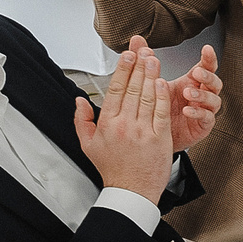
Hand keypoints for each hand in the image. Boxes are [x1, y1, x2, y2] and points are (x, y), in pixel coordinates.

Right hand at [74, 48, 174, 202]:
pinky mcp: (159, 139)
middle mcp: (124, 125)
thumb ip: (81, 120)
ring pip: (146, 97)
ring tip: (154, 59)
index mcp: (107, 124)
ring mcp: (142, 131)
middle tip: (143, 50)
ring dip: (151, 76)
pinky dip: (161, 96)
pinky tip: (163, 83)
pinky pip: (160, 113)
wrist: (131, 192)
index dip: (122, 69)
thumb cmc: (113, 169)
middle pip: (131, 89)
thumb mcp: (87, 145)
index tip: (127, 55)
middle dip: (138, 66)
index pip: (114, 90)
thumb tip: (79, 100)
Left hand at [146, 37, 219, 152]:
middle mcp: (201, 94)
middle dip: (208, 76)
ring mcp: (204, 110)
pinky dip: (198, 113)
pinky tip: (187, 110)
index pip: (206, 67)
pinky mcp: (202, 125)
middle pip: (214, 82)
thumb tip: (137, 39)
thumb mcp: (150, 81)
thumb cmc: (157, 107)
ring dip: (203, 94)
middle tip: (197, 73)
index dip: (209, 58)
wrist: (154, 135)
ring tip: (189, 92)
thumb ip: (145, 59)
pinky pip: (207, 117)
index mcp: (191, 81)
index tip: (206, 48)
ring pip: (214, 99)